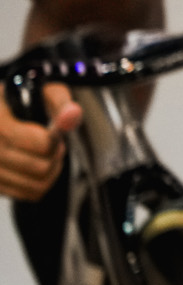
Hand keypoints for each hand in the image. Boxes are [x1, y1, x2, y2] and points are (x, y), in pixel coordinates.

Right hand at [0, 84, 79, 201]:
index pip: (39, 145)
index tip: (54, 133)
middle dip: (54, 155)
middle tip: (54, 144)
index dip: (53, 140)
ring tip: (47, 155)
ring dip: (50, 171)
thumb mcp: (41, 90)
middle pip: (39, 166)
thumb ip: (59, 101)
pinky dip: (40, 184)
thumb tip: (73, 114)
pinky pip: (27, 194)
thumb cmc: (21, 100)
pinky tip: (38, 168)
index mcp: (0, 122)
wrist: (3, 111)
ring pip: (35, 184)